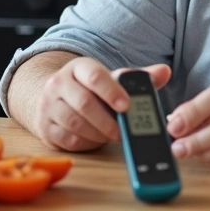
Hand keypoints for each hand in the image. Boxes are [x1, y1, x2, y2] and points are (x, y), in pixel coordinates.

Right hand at [34, 57, 170, 151]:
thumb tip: (165, 71)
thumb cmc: (90, 89)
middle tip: (123, 132)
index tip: (127, 106)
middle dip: (108, 121)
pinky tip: (96, 139)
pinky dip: (86, 142)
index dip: (112, 92)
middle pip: (84, 103)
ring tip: (111, 135)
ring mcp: (48, 105)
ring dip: (98, 133)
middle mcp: (58, 83)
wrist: (53, 97)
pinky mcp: (44, 127)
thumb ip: (137, 78)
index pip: (94, 76)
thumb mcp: (111, 80)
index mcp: (78, 68)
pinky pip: (68, 139)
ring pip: (75, 123)